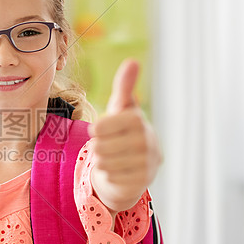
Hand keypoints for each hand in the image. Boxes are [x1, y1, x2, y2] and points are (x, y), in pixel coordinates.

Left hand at [89, 59, 161, 211]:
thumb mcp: (121, 108)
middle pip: (100, 147)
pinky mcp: (142, 182)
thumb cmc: (124, 131)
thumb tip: (133, 61)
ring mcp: (146, 163)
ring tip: (112, 157)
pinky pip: (111, 178)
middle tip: (108, 146)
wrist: (136, 165)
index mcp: (138, 121)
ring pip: (104, 163)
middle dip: (98, 147)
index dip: (97, 130)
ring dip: (102, 161)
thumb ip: (125, 87)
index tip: (102, 130)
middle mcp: (146, 141)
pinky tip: (117, 170)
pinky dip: (109, 175)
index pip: (101, 127)